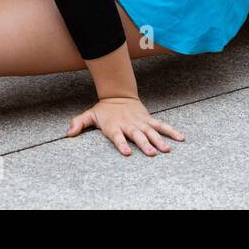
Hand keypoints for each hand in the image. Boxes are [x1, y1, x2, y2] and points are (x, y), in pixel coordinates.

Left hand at [67, 96, 184, 156]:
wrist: (118, 94)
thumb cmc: (104, 110)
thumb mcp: (90, 115)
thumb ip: (79, 123)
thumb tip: (68, 133)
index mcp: (115, 126)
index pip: (118, 136)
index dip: (122, 144)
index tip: (127, 152)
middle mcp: (129, 125)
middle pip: (137, 135)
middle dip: (145, 144)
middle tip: (152, 154)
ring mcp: (140, 122)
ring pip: (151, 131)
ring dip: (159, 140)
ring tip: (167, 149)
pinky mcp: (148, 119)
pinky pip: (161, 126)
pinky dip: (171, 131)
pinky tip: (180, 138)